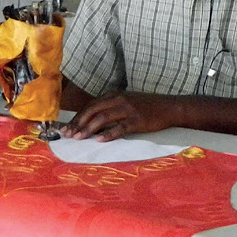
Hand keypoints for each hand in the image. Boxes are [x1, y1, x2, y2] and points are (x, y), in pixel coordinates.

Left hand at [59, 92, 178, 140]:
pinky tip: (100, 140)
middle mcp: (119, 100)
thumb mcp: (126, 102)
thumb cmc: (147, 107)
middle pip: (93, 110)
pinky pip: (120, 127)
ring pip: (103, 118)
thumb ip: (110, 108)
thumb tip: (91, 122)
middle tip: (69, 134)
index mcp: (114, 95)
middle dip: (79, 123)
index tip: (66, 128)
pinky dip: (109, 134)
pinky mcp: (138, 120)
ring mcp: (128, 110)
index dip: (77, 117)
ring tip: (79, 138)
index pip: (90, 106)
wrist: (170, 107)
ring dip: (89, 128)